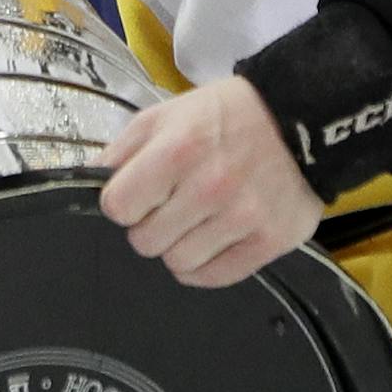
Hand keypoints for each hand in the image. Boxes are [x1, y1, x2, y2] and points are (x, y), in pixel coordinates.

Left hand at [98, 78, 323, 288]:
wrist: (299, 117)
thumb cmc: (227, 115)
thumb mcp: (168, 114)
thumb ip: (124, 149)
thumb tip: (93, 182)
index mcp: (178, 149)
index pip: (118, 207)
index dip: (124, 201)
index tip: (140, 192)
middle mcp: (210, 187)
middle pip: (145, 241)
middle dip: (151, 224)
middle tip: (173, 203)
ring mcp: (242, 218)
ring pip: (177, 263)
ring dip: (180, 244)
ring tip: (198, 217)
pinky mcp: (269, 241)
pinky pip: (214, 277)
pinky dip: (208, 263)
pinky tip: (215, 236)